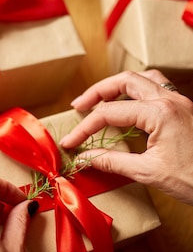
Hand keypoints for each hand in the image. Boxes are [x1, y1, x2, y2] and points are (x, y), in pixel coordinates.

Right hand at [60, 70, 192, 204]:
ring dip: (120, 86)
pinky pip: (158, 89)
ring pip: (144, 79)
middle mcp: (170, 100)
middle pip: (125, 81)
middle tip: (79, 105)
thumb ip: (113, 162)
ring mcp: (180, 102)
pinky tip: (131, 108)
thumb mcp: (148, 172)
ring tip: (103, 100)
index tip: (70, 142)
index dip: (85, 127)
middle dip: (98, 91)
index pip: (110, 113)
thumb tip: (84, 158)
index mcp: (160, 112)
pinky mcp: (185, 110)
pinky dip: (138, 93)